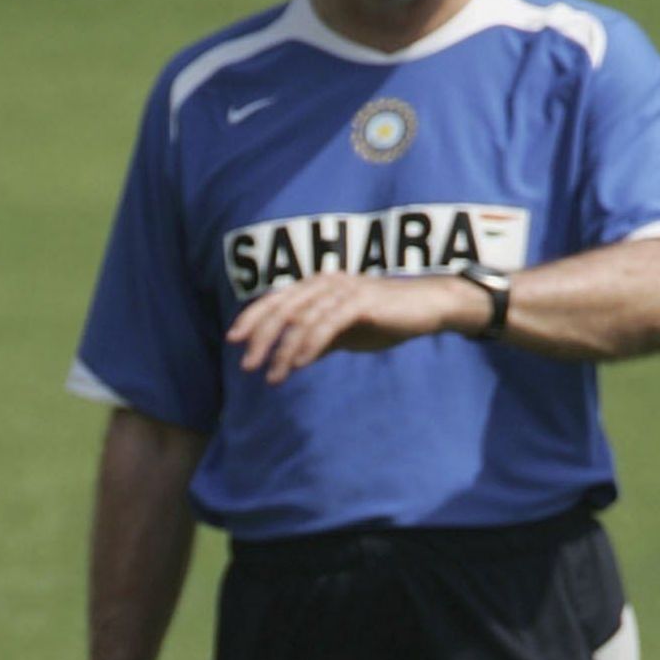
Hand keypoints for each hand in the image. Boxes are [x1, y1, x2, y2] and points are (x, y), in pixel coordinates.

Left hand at [227, 272, 485, 385]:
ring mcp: (343, 290)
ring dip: (284, 350)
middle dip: (261, 337)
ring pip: (302, 319)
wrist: (425, 307)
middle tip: (248, 365)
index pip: (277, 300)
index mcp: (318, 286)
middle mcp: (326, 282)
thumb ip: (317, 340)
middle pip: (283, 308)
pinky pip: (328, 323)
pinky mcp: (361, 301)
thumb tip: (291, 358)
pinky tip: (299, 365)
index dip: (252, 318)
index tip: (234, 340)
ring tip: (273, 376)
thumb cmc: (384, 317)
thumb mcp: (343, 332)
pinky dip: (311, 344)